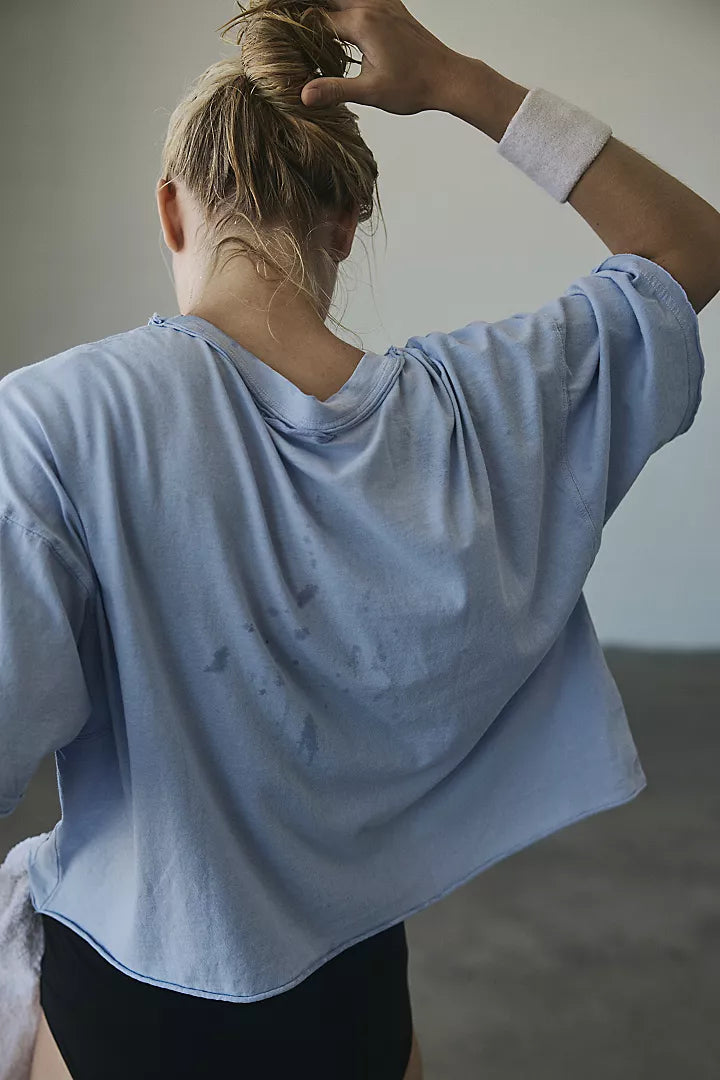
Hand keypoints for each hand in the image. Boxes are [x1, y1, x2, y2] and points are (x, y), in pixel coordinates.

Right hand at [300, 0, 459, 113]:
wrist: (448, 77)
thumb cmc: (414, 86)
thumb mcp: (371, 92)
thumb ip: (335, 89)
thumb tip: (303, 95)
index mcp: (362, 23)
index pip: (316, 20)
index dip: (295, 30)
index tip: (279, 42)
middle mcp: (371, 5)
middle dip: (305, 8)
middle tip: (284, 17)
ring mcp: (383, 2)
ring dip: (327, 5)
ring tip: (307, 16)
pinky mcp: (391, 6)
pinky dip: (346, 3)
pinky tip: (339, 11)